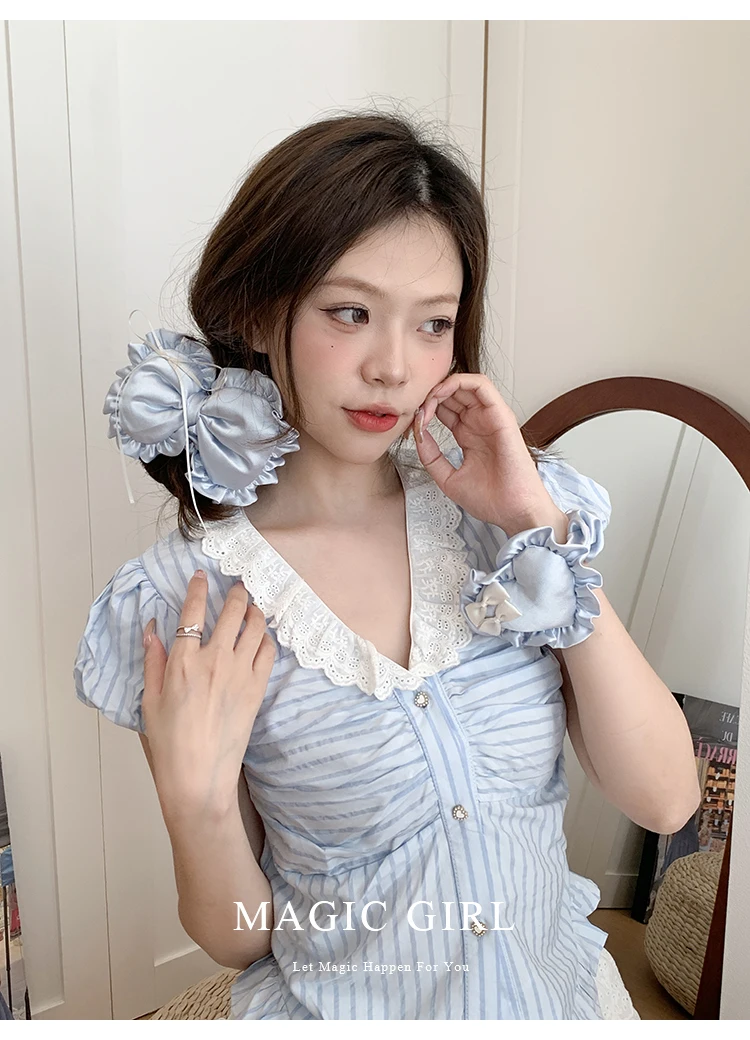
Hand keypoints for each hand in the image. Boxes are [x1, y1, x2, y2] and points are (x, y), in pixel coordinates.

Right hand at [141, 573, 274, 822]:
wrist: (199, 777)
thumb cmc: (169, 742)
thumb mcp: (151, 699)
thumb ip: (153, 659)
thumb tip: (151, 628)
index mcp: (182, 661)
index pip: (192, 612)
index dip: (197, 588)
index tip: (201, 575)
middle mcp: (214, 660)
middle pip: (231, 612)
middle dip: (236, 592)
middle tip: (238, 585)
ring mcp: (240, 673)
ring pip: (254, 626)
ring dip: (254, 610)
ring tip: (252, 605)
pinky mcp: (257, 688)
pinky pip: (268, 651)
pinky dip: (266, 637)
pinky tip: (261, 636)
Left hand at [411, 373, 566, 536]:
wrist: (514, 511)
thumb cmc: (490, 499)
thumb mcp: (448, 478)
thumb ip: (431, 456)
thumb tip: (417, 433)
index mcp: (468, 435)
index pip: (444, 408)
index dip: (424, 409)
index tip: (411, 424)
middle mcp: (479, 423)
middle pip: (452, 393)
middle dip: (429, 395)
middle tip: (415, 408)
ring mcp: (490, 417)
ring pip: (464, 384)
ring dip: (441, 387)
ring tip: (426, 402)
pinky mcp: (501, 414)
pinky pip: (481, 385)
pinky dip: (457, 382)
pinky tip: (440, 394)